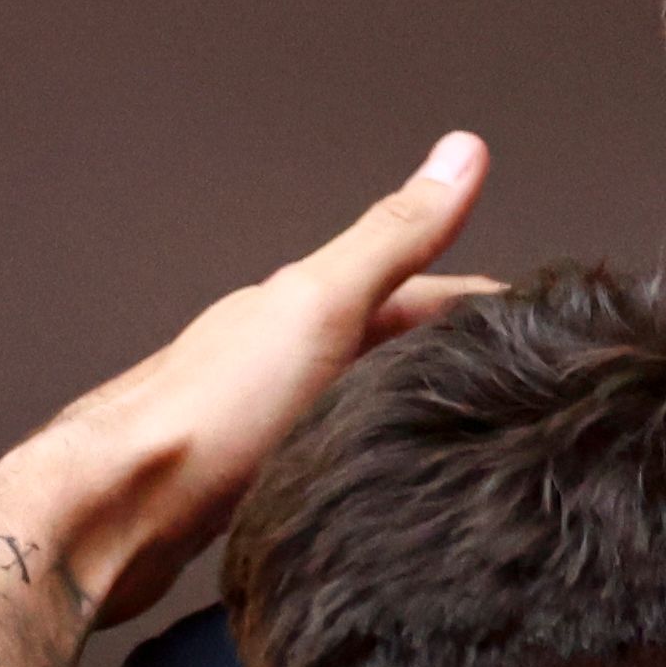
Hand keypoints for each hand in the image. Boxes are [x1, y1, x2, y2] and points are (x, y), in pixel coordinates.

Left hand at [0, 135, 496, 623]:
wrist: (113, 515)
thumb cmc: (209, 414)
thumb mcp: (322, 306)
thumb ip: (396, 238)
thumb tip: (462, 152)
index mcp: (304, 305)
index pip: (425, 284)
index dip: (490, 300)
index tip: (552, 322)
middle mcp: (286, 354)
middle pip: (398, 343)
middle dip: (461, 353)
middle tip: (535, 386)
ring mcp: (270, 417)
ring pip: (369, 398)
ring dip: (418, 405)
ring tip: (481, 436)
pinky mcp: (257, 480)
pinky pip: (340, 449)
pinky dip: (380, 452)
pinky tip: (396, 481)